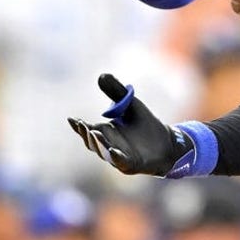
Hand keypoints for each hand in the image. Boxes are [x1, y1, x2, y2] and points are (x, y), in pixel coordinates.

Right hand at [67, 74, 191, 175]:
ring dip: (98, 145)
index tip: (72, 119)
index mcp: (105, 132)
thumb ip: (116, 91)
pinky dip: (117, 157)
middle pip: (92, 142)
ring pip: (104, 152)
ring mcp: (118, 156)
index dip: (78, 126)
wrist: (166, 141)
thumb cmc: (145, 124)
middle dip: (86, 134)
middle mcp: (108, 145)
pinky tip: (113, 151)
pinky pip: (122, 162)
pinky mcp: (132, 164)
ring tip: (94, 134)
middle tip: (82, 126)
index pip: (87, 130)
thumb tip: (102, 75)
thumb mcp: (130, 104)